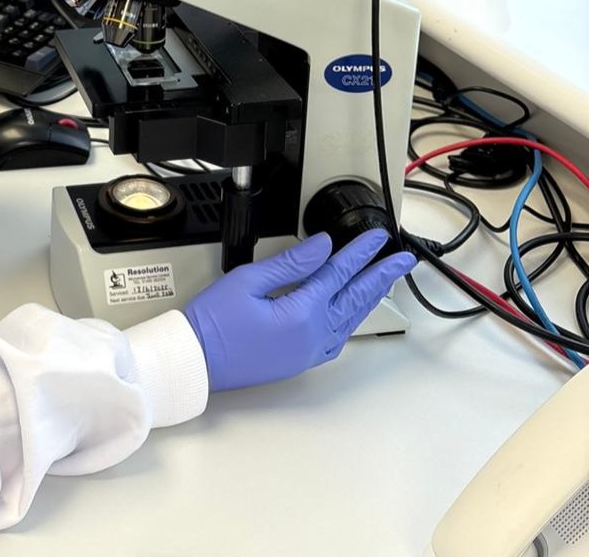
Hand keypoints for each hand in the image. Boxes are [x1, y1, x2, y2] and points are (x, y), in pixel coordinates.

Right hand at [182, 229, 416, 391]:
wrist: (197, 361)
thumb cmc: (214, 322)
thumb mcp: (247, 280)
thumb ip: (290, 263)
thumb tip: (321, 247)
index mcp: (302, 313)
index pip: (339, 273)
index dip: (360, 252)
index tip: (377, 238)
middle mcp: (313, 336)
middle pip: (356, 298)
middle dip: (381, 275)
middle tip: (401, 259)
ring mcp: (309, 352)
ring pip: (351, 319)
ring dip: (369, 297)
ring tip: (383, 280)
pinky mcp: (300, 360)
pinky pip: (338, 338)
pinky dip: (351, 320)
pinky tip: (352, 312)